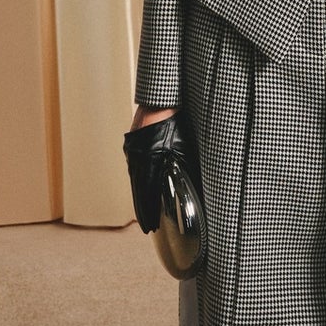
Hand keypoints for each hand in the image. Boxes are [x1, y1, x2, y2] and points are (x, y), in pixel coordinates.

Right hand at [122, 108, 198, 232]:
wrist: (160, 98)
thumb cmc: (176, 119)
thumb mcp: (186, 146)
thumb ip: (185, 167)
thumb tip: (193, 186)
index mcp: (150, 160)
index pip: (146, 193)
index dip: (148, 212)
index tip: (149, 227)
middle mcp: (137, 157)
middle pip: (138, 190)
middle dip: (142, 210)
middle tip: (146, 225)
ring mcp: (132, 151)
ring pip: (134, 180)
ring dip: (139, 197)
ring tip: (143, 212)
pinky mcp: (132, 144)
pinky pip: (134, 168)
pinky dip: (138, 182)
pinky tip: (141, 188)